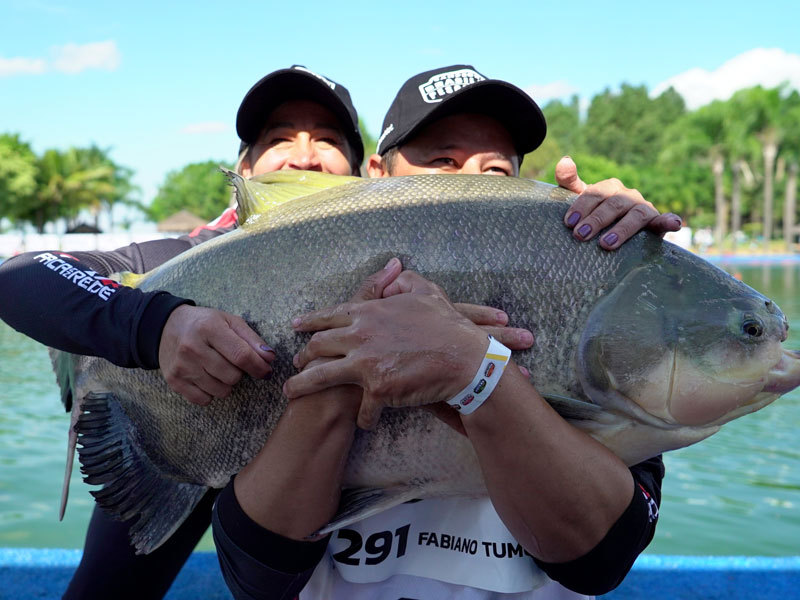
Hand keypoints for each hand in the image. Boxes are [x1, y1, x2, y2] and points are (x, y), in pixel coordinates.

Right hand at [159, 305, 274, 404]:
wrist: (166, 326)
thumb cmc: (205, 324)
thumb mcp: (229, 322)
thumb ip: (251, 339)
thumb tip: (269, 358)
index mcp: (209, 328)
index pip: (241, 355)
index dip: (258, 366)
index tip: (266, 371)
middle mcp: (192, 347)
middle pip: (232, 376)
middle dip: (240, 373)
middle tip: (233, 363)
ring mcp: (182, 366)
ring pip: (220, 390)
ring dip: (226, 383)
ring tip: (219, 369)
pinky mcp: (174, 381)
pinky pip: (204, 400)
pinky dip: (211, 392)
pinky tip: (207, 377)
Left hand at [286, 270, 493, 428]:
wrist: (465, 358)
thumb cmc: (447, 325)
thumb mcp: (427, 291)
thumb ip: (405, 280)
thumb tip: (395, 271)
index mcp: (368, 312)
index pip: (329, 315)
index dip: (310, 321)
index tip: (295, 326)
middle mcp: (360, 336)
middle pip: (318, 346)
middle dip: (304, 354)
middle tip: (297, 361)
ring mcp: (366, 363)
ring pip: (321, 376)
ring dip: (302, 385)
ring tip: (290, 392)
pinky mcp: (377, 389)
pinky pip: (361, 408)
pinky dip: (362, 416)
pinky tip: (361, 420)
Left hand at [556, 156, 681, 249]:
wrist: (614, 232)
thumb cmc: (593, 213)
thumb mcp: (580, 199)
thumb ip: (569, 181)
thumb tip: (565, 160)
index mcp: (609, 188)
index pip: (595, 193)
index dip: (581, 207)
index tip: (569, 222)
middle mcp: (627, 195)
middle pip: (613, 204)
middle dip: (596, 219)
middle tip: (580, 235)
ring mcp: (643, 208)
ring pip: (635, 215)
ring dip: (622, 229)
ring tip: (606, 244)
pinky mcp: (656, 223)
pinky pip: (664, 221)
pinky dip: (669, 221)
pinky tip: (674, 224)